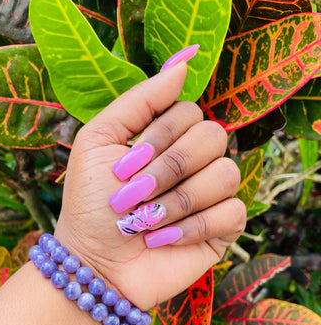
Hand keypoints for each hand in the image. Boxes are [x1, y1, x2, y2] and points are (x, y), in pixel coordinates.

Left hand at [54, 62, 245, 309]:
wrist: (94, 263)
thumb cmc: (91, 204)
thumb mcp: (98, 141)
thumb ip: (139, 100)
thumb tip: (185, 61)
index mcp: (168, 137)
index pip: (189, 111)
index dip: (158, 136)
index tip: (122, 167)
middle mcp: (195, 160)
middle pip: (213, 136)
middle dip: (168, 169)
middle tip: (133, 196)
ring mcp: (211, 193)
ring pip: (226, 174)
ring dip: (177, 201)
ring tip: (145, 223)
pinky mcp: (223, 228)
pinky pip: (233, 212)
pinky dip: (193, 227)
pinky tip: (163, 240)